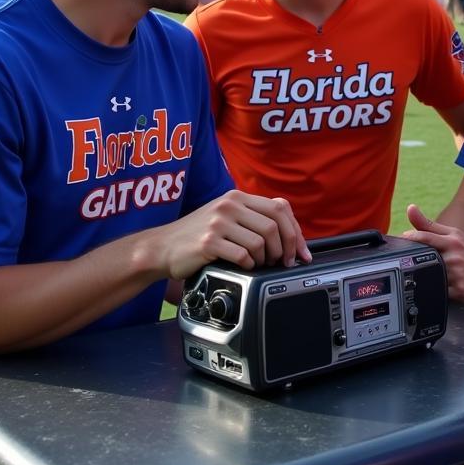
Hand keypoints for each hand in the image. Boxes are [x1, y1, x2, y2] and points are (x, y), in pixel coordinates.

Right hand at [158, 190, 310, 279]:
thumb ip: (253, 217)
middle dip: (286, 247)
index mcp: (238, 197)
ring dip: (266, 258)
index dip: (296, 231)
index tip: (302, 252)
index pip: (280, 207)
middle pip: (274, 224)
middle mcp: (230, 204)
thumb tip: (291, 234)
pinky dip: (249, 265)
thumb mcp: (226, 217)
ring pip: (261, 241)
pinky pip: (243, 255)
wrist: (162, 247)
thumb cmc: (198, 236)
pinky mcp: (208, 242)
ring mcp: (218, 222)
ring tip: (260, 265)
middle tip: (283, 263)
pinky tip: (244, 267)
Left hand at [404, 203, 463, 304]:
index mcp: (452, 240)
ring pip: (430, 276)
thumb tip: (410, 208)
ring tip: (426, 278)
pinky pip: (438, 293)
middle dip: (414, 262)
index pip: (426, 236)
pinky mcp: (460, 291)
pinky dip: (434, 292)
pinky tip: (437, 289)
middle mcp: (455, 255)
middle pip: (425, 258)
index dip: (410, 239)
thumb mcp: (455, 236)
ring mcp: (457, 274)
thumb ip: (430, 225)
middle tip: (407, 264)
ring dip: (424, 278)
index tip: (401, 242)